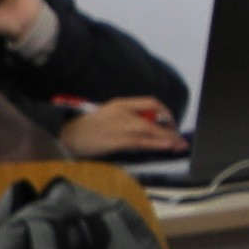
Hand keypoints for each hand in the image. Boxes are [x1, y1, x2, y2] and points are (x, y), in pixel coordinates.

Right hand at [55, 95, 181, 156]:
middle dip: (170, 127)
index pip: (150, 102)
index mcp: (122, 103)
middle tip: (179, 138)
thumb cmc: (89, 127)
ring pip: (150, 130)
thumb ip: (129, 117)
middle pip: (154, 116)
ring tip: (179, 145)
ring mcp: (120, 125)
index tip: (171, 122)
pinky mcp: (117, 140)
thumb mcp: (110, 115)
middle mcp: (123, 111)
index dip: (165, 112)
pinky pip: (141, 142)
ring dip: (167, 138)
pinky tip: (166, 146)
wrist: (69, 135)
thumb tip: (150, 125)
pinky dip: (155, 143)